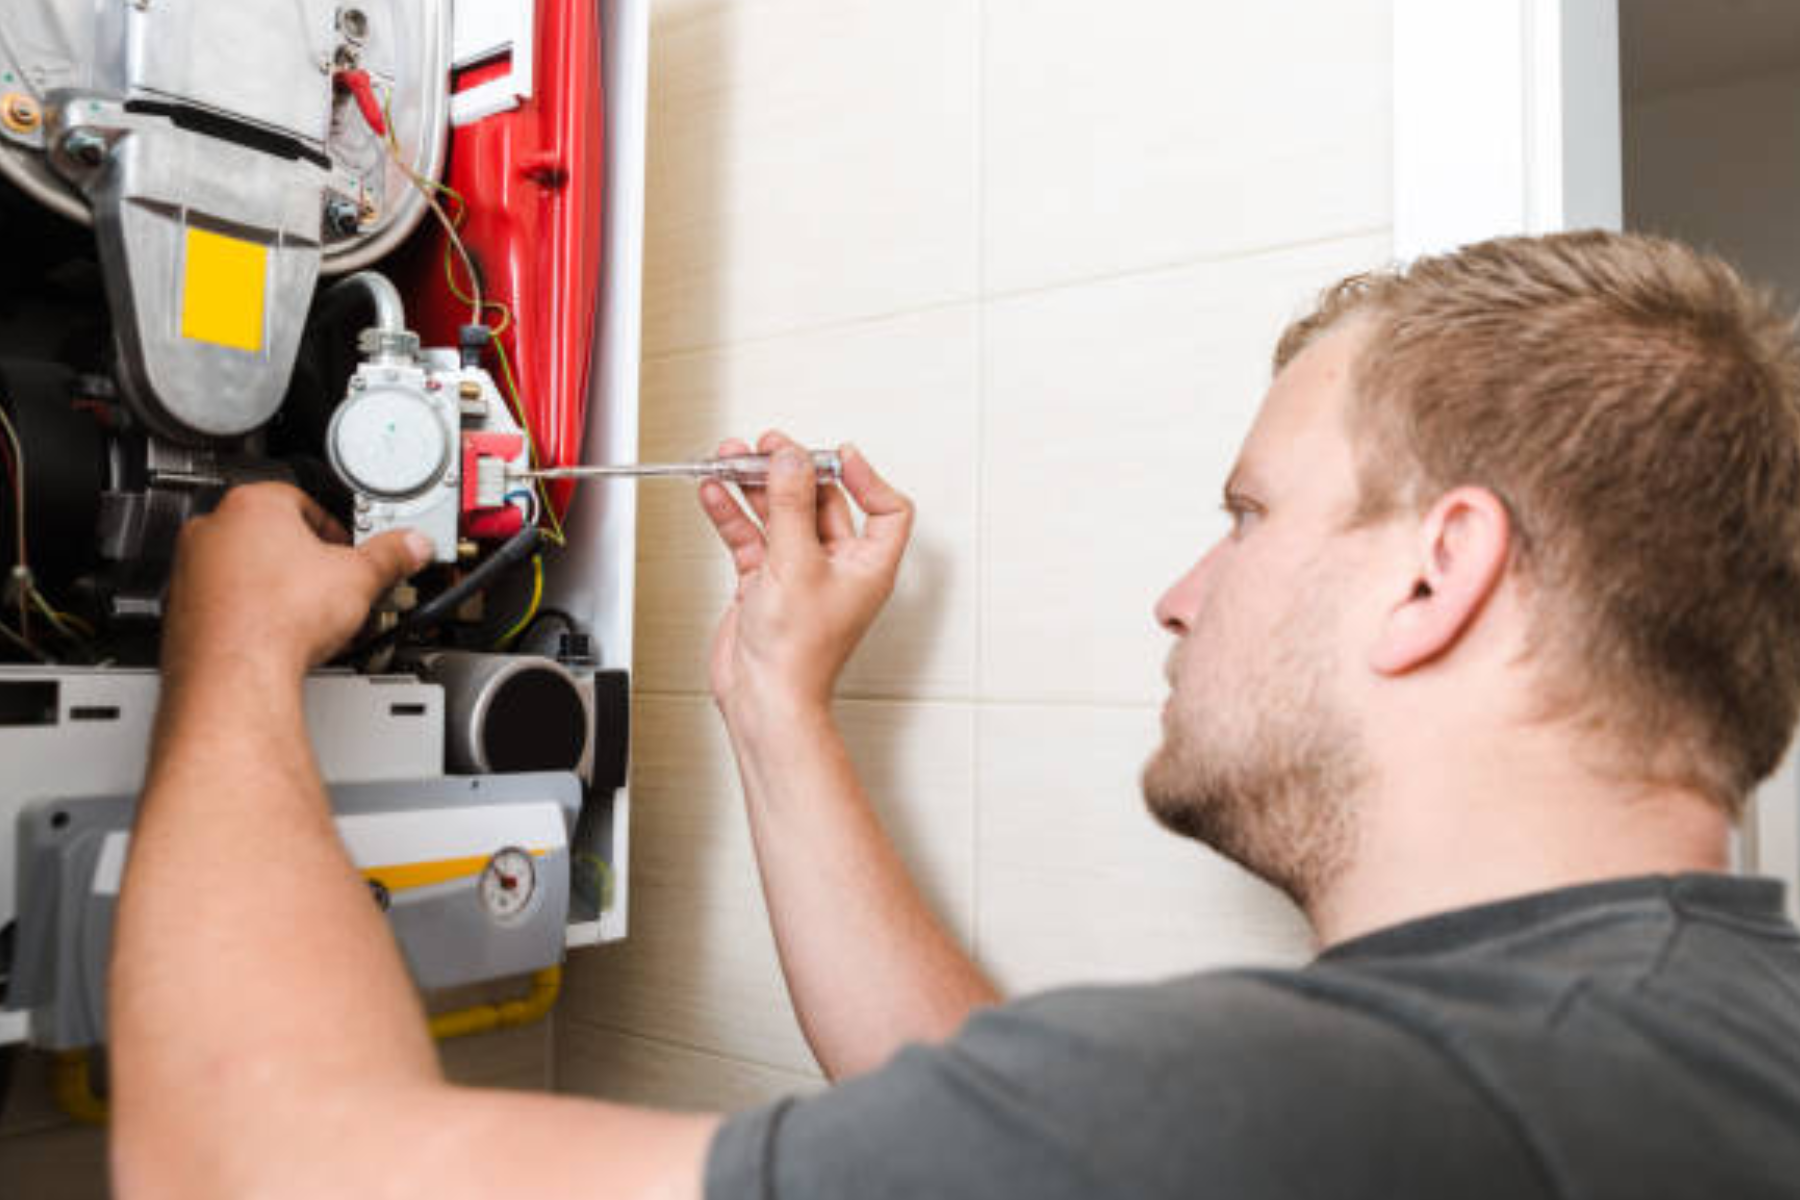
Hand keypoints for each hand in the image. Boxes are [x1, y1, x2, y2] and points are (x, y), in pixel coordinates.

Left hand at [161, 483, 430, 684]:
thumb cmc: (278, 620)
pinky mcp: (182, 608)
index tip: (349, 550)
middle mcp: (212, 530)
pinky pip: (223, 599)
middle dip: (304, 558)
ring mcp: (191, 568)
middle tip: (331, 582)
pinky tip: (274, 631)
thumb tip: (410, 546)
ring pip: (243, 566)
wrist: (235, 674)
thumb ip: (389, 556)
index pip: (304, 500)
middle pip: (271, 533)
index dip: (335, 529)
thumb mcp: (359, 578)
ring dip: (275, 583)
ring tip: (305, 611)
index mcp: (253, 504)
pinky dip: (248, 610)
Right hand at [700, 432, 912, 723]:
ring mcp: (799, 573)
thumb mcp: (797, 563)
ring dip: (755, 486)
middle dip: (792, 471)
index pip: (886, 509)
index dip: (867, 478)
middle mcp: (837, 567)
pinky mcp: (764, 583)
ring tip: (731, 459)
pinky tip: (716, 493)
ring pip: (780, 514)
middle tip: (767, 448)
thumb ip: (792, 505)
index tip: (836, 456)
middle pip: (822, 502)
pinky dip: (733, 514)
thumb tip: (791, 460)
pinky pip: (750, 537)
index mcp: (869, 565)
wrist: (763, 698)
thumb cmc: (798, 654)